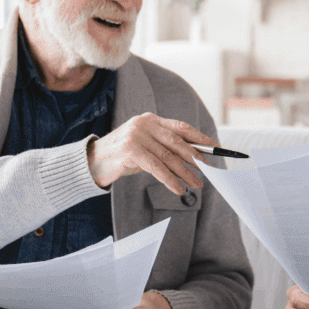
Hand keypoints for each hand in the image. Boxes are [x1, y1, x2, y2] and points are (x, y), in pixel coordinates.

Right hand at [87, 112, 215, 194]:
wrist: (92, 162)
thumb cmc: (121, 156)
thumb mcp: (145, 148)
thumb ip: (164, 148)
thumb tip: (194, 160)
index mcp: (150, 120)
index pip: (181, 127)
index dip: (200, 138)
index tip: (215, 148)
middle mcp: (144, 124)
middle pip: (177, 142)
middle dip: (195, 158)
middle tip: (207, 171)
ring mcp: (137, 136)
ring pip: (169, 157)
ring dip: (185, 173)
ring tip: (197, 184)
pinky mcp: (130, 150)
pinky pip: (156, 168)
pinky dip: (170, 180)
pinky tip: (178, 189)